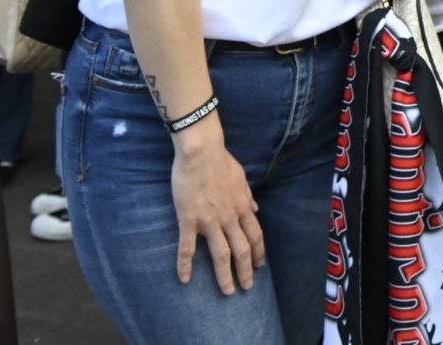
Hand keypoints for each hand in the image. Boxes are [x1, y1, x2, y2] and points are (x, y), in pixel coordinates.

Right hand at [171, 129, 264, 293]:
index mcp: (242, 207)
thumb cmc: (221, 162)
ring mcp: (210, 221)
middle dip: (246, 271)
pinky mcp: (189, 220)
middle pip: (242, 250)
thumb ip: (247, 197)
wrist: (202, 152)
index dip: (258, 253)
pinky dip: (185, 265)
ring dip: (225, 275)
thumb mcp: (241, 179)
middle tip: (246, 288)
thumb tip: (255, 210)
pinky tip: (184, 279)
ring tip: (226, 291)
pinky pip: (187, 248)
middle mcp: (229, 217)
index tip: (259, 266)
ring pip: (221, 254)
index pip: (255, 236)